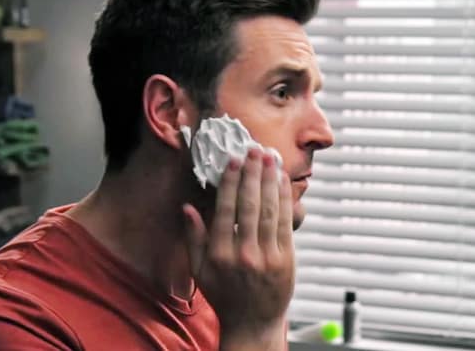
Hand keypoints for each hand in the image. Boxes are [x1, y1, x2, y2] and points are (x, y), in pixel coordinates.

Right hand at [183, 148, 293, 350]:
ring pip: (269, 210)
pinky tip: (282, 182)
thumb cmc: (224, 295)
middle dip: (253, 174)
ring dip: (270, 181)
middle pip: (249, 205)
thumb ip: (193, 238)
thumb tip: (187, 207)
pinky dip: (284, 199)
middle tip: (254, 151)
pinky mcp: (286, 259)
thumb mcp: (199, 271)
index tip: (233, 161)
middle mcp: (243, 254)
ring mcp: (268, 257)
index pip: (225, 210)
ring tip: (270, 159)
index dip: (230, 182)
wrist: (253, 324)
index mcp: (219, 255)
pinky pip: (285, 223)